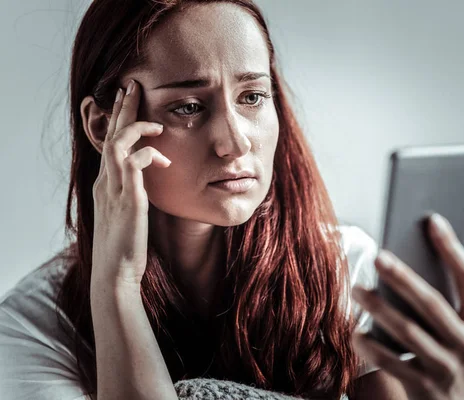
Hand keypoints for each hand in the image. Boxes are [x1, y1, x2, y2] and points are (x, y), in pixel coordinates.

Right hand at [91, 79, 171, 287]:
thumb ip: (135, 194)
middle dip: (122, 109)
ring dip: (135, 127)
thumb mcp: (128, 213)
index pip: (110, 143)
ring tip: (154, 121)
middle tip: (131, 86)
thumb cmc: (125, 246)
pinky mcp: (128, 200)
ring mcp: (114, 190)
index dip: (118, 121)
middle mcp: (106, 182)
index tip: (127, 101)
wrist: (115, 273)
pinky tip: (162, 157)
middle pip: (110, 136)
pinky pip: (134, 165)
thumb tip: (149, 182)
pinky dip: (148, 154)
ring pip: (118, 144)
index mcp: (106, 184)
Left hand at [351, 214, 463, 399]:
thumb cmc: (451, 353)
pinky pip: (393, 363)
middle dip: (404, 278)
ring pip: (409, 332)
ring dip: (380, 308)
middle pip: (432, 304)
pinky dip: (372, 347)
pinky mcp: (423, 387)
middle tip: (378, 256)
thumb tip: (449, 246)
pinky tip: (354, 331)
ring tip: (355, 288)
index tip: (431, 220)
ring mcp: (446, 368)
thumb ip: (455, 293)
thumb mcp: (463, 327)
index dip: (451, 248)